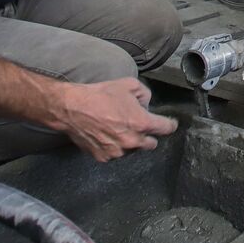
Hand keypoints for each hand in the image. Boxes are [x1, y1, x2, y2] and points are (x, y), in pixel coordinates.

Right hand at [51, 78, 177, 161]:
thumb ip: (145, 94)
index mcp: (142, 123)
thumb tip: (146, 105)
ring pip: (132, 150)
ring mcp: (118, 152)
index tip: (170, 124)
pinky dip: (115, 146)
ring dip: (130, 141)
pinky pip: (116, 154)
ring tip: (117, 128)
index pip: (166, 128)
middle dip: (148, 135)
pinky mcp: (104, 158)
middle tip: (139, 125)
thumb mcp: (129, 85)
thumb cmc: (101, 94)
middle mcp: (132, 141)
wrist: (73, 108)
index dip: (170, 124)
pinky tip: (106, 134)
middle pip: (151, 144)